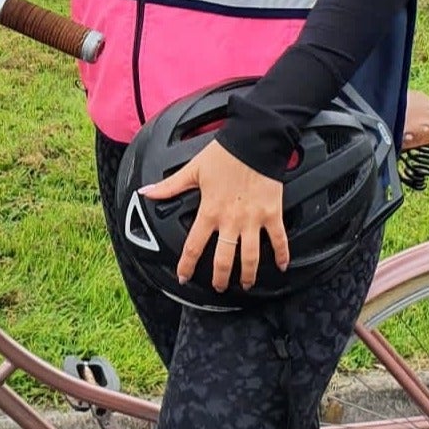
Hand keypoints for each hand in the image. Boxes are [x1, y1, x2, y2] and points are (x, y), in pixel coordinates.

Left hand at [140, 140, 290, 292]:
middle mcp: (231, 220)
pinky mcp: (272, 214)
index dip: (187, 265)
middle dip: (220, 278)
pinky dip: (282, 254)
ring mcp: (253, 220)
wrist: (255, 141)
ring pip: (251, 256)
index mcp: (210, 211)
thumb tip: (146, 192)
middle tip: (219, 287)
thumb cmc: (225, 154)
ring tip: (246, 283)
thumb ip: (169, 186)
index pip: (194, 246)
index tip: (184, 277)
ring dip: (248, 274)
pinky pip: (279, 239)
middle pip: (224, 259)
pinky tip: (282, 266)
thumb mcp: (192, 170)